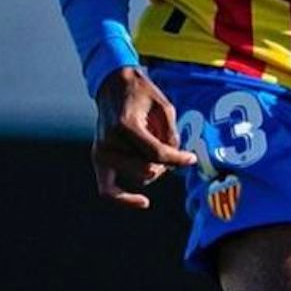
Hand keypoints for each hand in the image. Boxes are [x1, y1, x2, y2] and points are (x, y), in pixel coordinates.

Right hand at [92, 66, 195, 209]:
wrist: (114, 87)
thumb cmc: (142, 95)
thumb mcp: (164, 108)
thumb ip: (170, 135)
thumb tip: (178, 161)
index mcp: (125, 126)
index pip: (156, 153)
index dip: (178, 158)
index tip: (192, 159)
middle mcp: (109, 142)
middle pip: (149, 169)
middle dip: (167, 162)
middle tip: (172, 147)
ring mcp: (101, 153)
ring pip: (139, 177)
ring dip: (154, 168)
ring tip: (155, 147)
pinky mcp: (99, 160)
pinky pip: (108, 190)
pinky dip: (124, 199)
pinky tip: (143, 203)